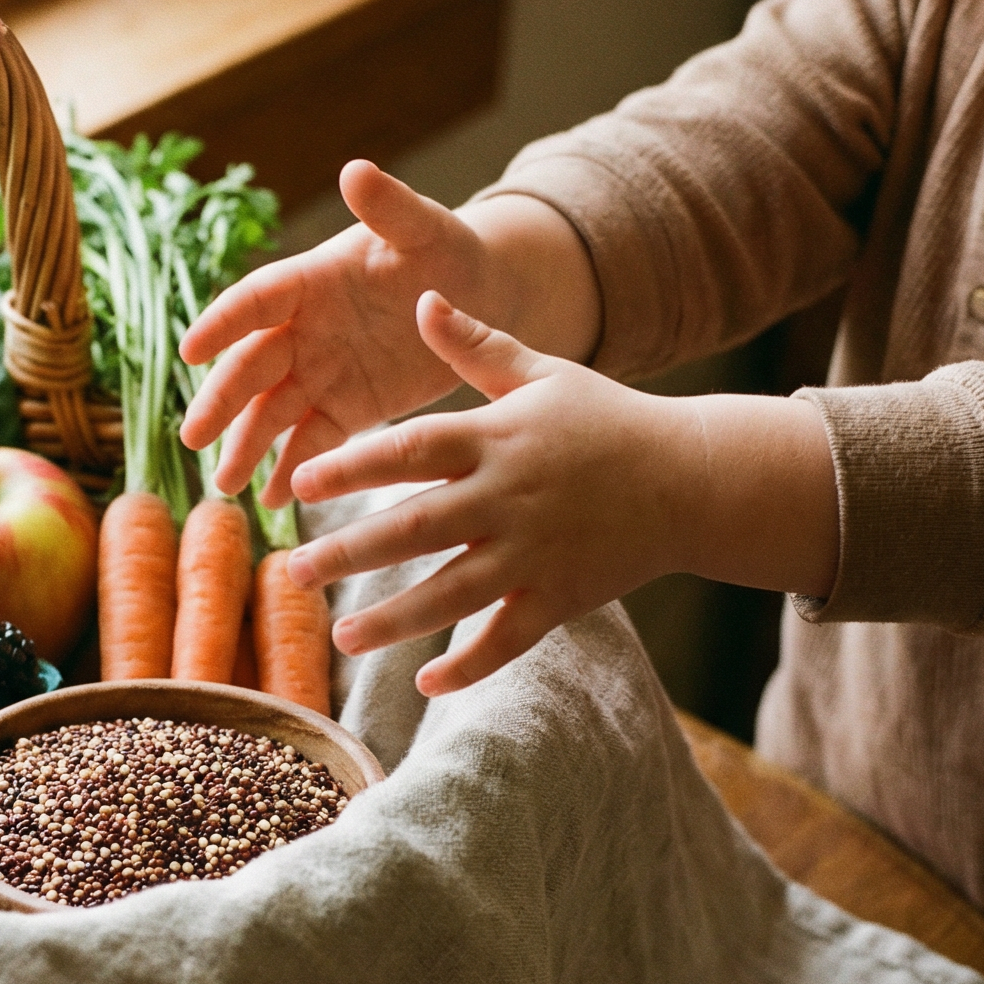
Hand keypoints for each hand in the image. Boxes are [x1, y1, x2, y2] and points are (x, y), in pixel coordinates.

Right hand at [178, 161, 496, 504]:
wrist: (484, 296)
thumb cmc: (450, 251)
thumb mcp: (427, 228)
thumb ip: (391, 206)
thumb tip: (356, 170)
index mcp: (314, 278)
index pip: (257, 299)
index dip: (223, 323)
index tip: (192, 351)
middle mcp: (305, 328)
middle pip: (253, 366)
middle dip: (222, 402)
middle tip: (194, 437)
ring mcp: (322, 371)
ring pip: (273, 412)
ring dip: (246, 447)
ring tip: (226, 487)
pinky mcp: (347, 409)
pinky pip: (313, 442)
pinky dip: (292, 469)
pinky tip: (272, 501)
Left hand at [287, 292, 840, 694]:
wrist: (691, 478)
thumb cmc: (606, 420)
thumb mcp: (541, 373)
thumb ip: (474, 344)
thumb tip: (421, 298)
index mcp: (498, 439)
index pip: (413, 451)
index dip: (356, 464)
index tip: (303, 481)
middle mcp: (509, 498)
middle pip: (418, 528)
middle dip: (351, 553)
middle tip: (293, 573)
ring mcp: (535, 552)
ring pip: (454, 593)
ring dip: (395, 620)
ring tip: (341, 638)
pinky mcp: (561, 596)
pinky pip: (509, 637)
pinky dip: (471, 664)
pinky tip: (425, 685)